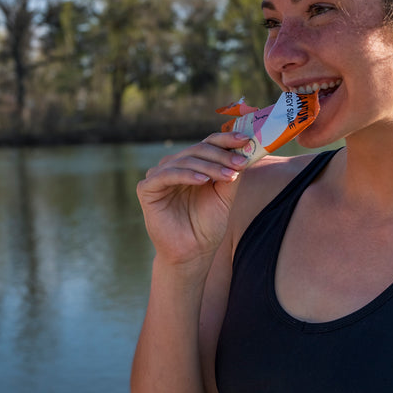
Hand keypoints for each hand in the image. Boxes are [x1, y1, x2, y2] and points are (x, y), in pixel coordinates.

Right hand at [136, 132, 250, 268]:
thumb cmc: (207, 225)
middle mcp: (175, 166)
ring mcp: (159, 176)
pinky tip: (203, 181)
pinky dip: (187, 175)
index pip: (208, 144)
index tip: (246, 139)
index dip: (226, 139)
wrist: (192, 252)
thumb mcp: (224, 195)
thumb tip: (245, 148)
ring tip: (228, 176)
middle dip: (221, 155)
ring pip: (185, 160)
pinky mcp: (147, 188)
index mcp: (192, 165)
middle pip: (198, 149)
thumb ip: (231, 173)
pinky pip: (167, 174)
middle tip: (240, 162)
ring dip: (209, 166)